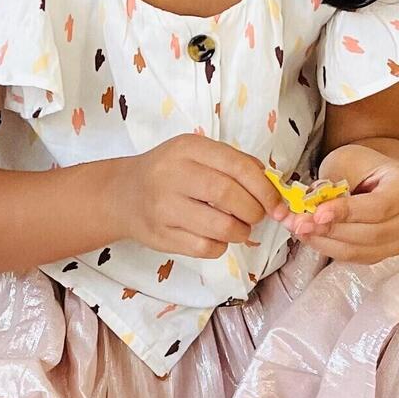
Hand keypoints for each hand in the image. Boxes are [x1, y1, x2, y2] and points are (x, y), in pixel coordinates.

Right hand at [106, 133, 285, 258]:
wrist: (122, 195)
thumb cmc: (168, 172)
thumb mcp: (196, 154)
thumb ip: (232, 163)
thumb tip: (272, 185)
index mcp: (187, 148)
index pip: (237, 167)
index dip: (264, 188)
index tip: (276, 203)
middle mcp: (172, 175)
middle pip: (229, 196)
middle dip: (254, 211)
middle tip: (257, 216)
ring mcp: (163, 207)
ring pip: (220, 227)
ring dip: (240, 232)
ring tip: (240, 228)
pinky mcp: (160, 236)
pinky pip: (205, 248)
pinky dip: (220, 246)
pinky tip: (216, 238)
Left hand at [289, 144, 398, 263]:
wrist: (377, 176)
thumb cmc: (366, 166)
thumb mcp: (348, 161)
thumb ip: (333, 185)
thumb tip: (310, 208)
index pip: (381, 206)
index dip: (347, 213)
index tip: (318, 212)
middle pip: (373, 233)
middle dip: (332, 230)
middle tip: (300, 223)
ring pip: (364, 250)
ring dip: (328, 242)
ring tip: (301, 230)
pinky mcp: (388, 251)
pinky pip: (359, 257)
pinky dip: (332, 249)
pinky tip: (313, 237)